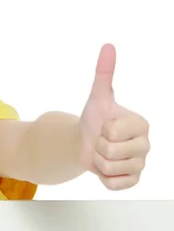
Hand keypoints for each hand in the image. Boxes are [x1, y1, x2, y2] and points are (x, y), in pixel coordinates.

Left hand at [79, 43, 149, 190]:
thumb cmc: (94, 119)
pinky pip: (114, 184)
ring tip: (102, 152)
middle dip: (98, 146)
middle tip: (101, 140)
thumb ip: (103, 73)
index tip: (104, 126)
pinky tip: (107, 167)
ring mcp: (141, 164)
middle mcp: (146, 144)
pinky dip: (103, 177)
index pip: (111, 133)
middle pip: (110, 152)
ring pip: (109, 168)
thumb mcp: (97, 97)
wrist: (85, 142)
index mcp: (141, 124)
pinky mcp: (133, 180)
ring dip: (99, 161)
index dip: (100, 130)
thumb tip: (108, 46)